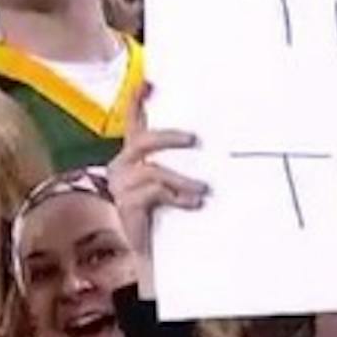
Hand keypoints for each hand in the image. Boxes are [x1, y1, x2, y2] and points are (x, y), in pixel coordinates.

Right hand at [111, 83, 207, 287]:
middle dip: (170, 137)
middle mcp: (122, 167)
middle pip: (143, 141)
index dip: (137, 100)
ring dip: (182, 179)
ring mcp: (122, 186)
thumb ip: (181, 168)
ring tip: (203, 190)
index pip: (133, 121)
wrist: (144, 255)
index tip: (148, 81)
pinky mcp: (126, 206)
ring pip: (153, 170)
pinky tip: (193, 204)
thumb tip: (214, 154)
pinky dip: (178, 197)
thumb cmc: (160, 218)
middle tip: (195, 139)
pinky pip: (154, 193)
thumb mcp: (170, 187)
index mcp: (132, 157)